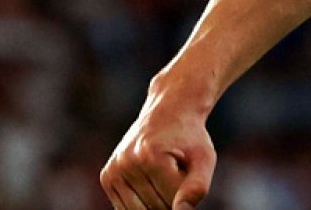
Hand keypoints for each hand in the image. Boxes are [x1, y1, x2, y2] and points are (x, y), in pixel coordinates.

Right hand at [100, 86, 216, 209]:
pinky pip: (126, 208)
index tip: (186, 169)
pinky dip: (142, 202)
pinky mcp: (107, 177)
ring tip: (162, 175)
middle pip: (156, 208)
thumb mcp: (203, 158)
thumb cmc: (189, 137)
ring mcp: (114, 170)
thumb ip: (196, 188)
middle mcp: (127, 163)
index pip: (173, 202)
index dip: (186, 192)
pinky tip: (149, 180)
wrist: (168, 112)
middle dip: (171, 197)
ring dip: (157, 201)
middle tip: (175, 170)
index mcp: (151, 156)